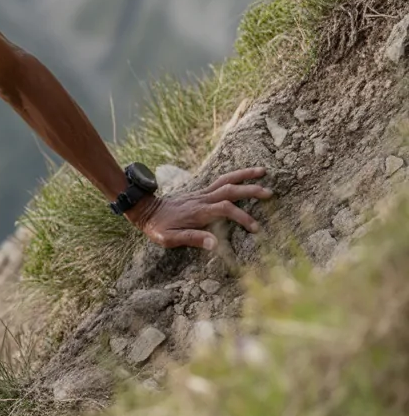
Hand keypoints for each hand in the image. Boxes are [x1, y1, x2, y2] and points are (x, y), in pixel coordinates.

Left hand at [128, 167, 272, 249]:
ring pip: (225, 180)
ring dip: (244, 175)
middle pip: (229, 190)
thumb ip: (192, 239)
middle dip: (250, 190)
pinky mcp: (200, 192)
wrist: (145, 211)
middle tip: (270, 192)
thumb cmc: (157, 227)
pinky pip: (220, 181)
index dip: (242, 217)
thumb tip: (214, 244)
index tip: (255, 228)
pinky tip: (245, 175)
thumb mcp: (169, 238)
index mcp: (197, 211)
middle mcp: (201, 199)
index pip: (225, 209)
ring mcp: (201, 194)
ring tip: (263, 171)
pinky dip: (234, 176)